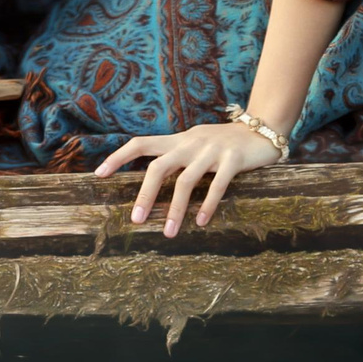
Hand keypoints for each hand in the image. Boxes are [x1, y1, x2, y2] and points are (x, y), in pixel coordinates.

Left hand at [96, 120, 282, 237]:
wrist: (263, 128)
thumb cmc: (224, 143)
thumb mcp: (195, 143)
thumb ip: (176, 155)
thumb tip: (151, 178)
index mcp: (178, 140)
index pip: (141, 143)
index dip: (118, 157)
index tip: (99, 175)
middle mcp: (190, 143)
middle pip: (158, 167)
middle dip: (145, 194)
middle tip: (136, 220)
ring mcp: (212, 151)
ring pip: (186, 181)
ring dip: (175, 209)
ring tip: (169, 233)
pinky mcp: (234, 160)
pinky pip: (217, 184)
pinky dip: (208, 204)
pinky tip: (201, 222)